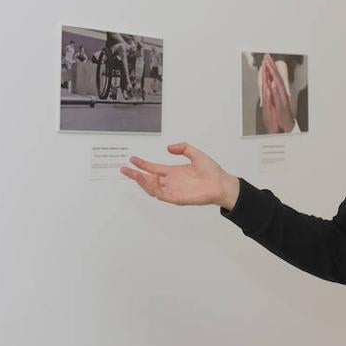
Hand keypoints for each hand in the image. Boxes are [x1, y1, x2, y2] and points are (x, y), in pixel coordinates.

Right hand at [121, 142, 240, 208]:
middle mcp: (171, 182)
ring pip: (152, 188)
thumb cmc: (212, 171)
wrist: (221, 183)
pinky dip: (154, 188)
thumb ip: (183, 148)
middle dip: (135, 175)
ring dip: (142, 181)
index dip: (142, 164)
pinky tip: (150, 180)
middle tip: (124, 169)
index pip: (153, 168)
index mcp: (173, 172)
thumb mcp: (196, 154)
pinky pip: (162, 195)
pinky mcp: (177, 198)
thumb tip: (169, 148)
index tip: (132, 159)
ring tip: (135, 174)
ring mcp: (173, 190)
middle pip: (148, 179)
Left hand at [258, 53, 295, 133]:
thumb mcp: (275, 100)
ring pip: (278, 84)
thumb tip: (269, 82)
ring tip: (269, 66)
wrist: (286, 126)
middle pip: (276, 77)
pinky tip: (272, 83)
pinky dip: (275, 90)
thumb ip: (272, 91)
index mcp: (279, 91)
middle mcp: (281, 93)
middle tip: (267, 57)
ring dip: (274, 75)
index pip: (274, 76)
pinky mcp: (282, 106)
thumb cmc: (281, 114)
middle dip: (271, 66)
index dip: (270, 66)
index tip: (266, 58)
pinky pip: (278, 97)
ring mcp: (282, 99)